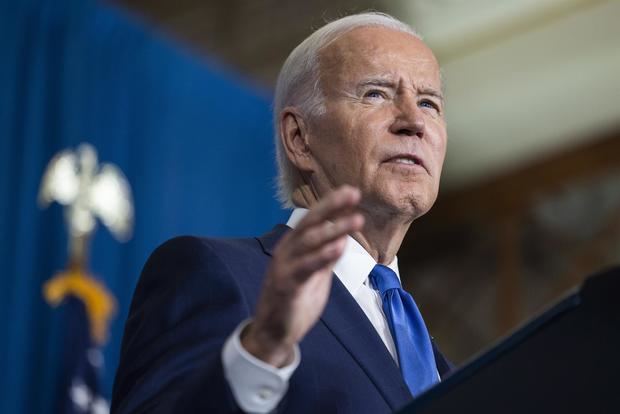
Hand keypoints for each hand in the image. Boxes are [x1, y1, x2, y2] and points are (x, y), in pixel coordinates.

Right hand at [241, 186, 363, 366]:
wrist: (273, 332)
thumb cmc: (295, 300)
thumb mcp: (315, 273)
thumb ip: (326, 254)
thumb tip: (343, 235)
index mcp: (294, 245)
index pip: (314, 219)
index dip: (332, 204)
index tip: (352, 191)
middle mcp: (287, 250)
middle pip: (310, 223)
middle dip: (332, 207)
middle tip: (354, 193)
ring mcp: (284, 266)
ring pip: (310, 241)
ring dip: (335, 229)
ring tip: (357, 220)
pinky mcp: (285, 285)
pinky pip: (305, 267)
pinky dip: (322, 256)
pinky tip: (338, 247)